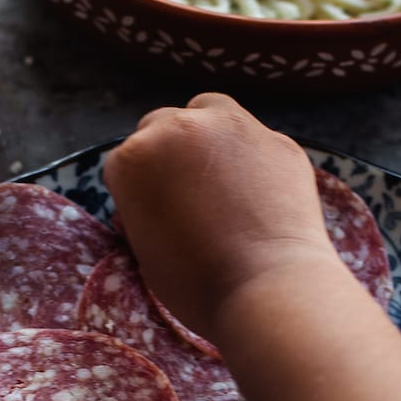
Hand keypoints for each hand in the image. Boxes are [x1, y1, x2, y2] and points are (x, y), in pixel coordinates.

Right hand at [104, 94, 331, 342]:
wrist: (267, 289)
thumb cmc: (197, 284)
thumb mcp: (145, 250)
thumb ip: (144, 209)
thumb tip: (157, 197)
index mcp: (133, 159)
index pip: (124, 163)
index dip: (137, 190)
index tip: (153, 213)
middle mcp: (177, 128)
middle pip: (159, 126)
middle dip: (166, 155)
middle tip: (184, 194)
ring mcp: (232, 126)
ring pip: (207, 110)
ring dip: (205, 134)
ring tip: (218, 174)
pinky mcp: (276, 139)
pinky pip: (254, 139)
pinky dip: (250, 157)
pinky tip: (259, 192)